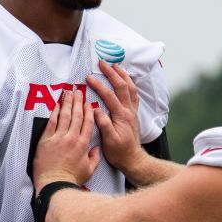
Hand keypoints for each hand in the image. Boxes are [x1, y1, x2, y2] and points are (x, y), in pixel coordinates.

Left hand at [33, 89, 100, 191]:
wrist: (55, 184)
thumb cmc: (72, 179)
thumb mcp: (89, 170)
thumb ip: (94, 158)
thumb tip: (96, 149)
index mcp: (83, 144)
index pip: (87, 123)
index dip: (88, 111)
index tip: (89, 103)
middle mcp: (72, 138)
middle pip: (76, 116)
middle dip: (78, 102)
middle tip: (79, 92)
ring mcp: (58, 138)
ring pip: (65, 116)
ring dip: (67, 103)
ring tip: (68, 93)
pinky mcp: (46, 140)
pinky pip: (52, 122)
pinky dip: (55, 112)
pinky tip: (57, 105)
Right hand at [86, 59, 145, 174]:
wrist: (133, 159)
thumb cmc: (119, 152)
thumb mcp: (109, 141)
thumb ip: (104, 124)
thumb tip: (96, 110)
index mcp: (121, 116)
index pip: (109, 95)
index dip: (98, 85)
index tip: (88, 78)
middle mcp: (129, 111)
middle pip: (122, 86)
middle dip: (112, 73)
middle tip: (102, 63)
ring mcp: (132, 111)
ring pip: (131, 88)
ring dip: (123, 75)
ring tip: (116, 65)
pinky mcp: (133, 114)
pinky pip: (133, 94)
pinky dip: (130, 84)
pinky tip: (126, 80)